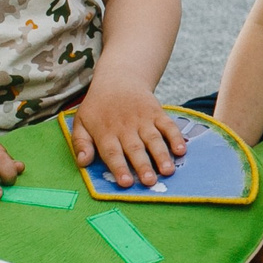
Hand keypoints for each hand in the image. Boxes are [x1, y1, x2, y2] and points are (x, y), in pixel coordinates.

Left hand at [69, 86, 188, 188]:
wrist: (118, 80)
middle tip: (150, 182)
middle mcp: (125, 127)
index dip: (119, 168)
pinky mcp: (157, 113)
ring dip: (161, 155)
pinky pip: (168, 126)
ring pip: (153, 139)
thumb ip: (81, 143)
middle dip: (143, 166)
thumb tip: (83, 162)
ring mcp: (143, 120)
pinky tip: (181, 150)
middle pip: (135, 149)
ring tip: (168, 171)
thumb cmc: (98, 107)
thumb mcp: (81, 122)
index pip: (112, 153)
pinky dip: (175, 137)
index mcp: (105, 133)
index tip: (126, 183)